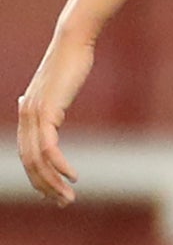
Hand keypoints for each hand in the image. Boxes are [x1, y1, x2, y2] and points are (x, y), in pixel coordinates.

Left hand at [18, 26, 95, 206]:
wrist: (73, 42)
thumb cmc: (70, 62)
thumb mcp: (57, 89)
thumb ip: (49, 104)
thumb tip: (46, 113)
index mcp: (27, 114)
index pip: (27, 155)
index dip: (38, 178)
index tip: (54, 193)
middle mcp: (26, 116)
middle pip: (29, 162)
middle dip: (45, 186)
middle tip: (62, 202)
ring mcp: (35, 114)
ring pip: (37, 159)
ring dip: (53, 182)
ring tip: (68, 197)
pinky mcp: (47, 111)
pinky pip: (49, 147)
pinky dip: (59, 165)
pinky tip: (73, 176)